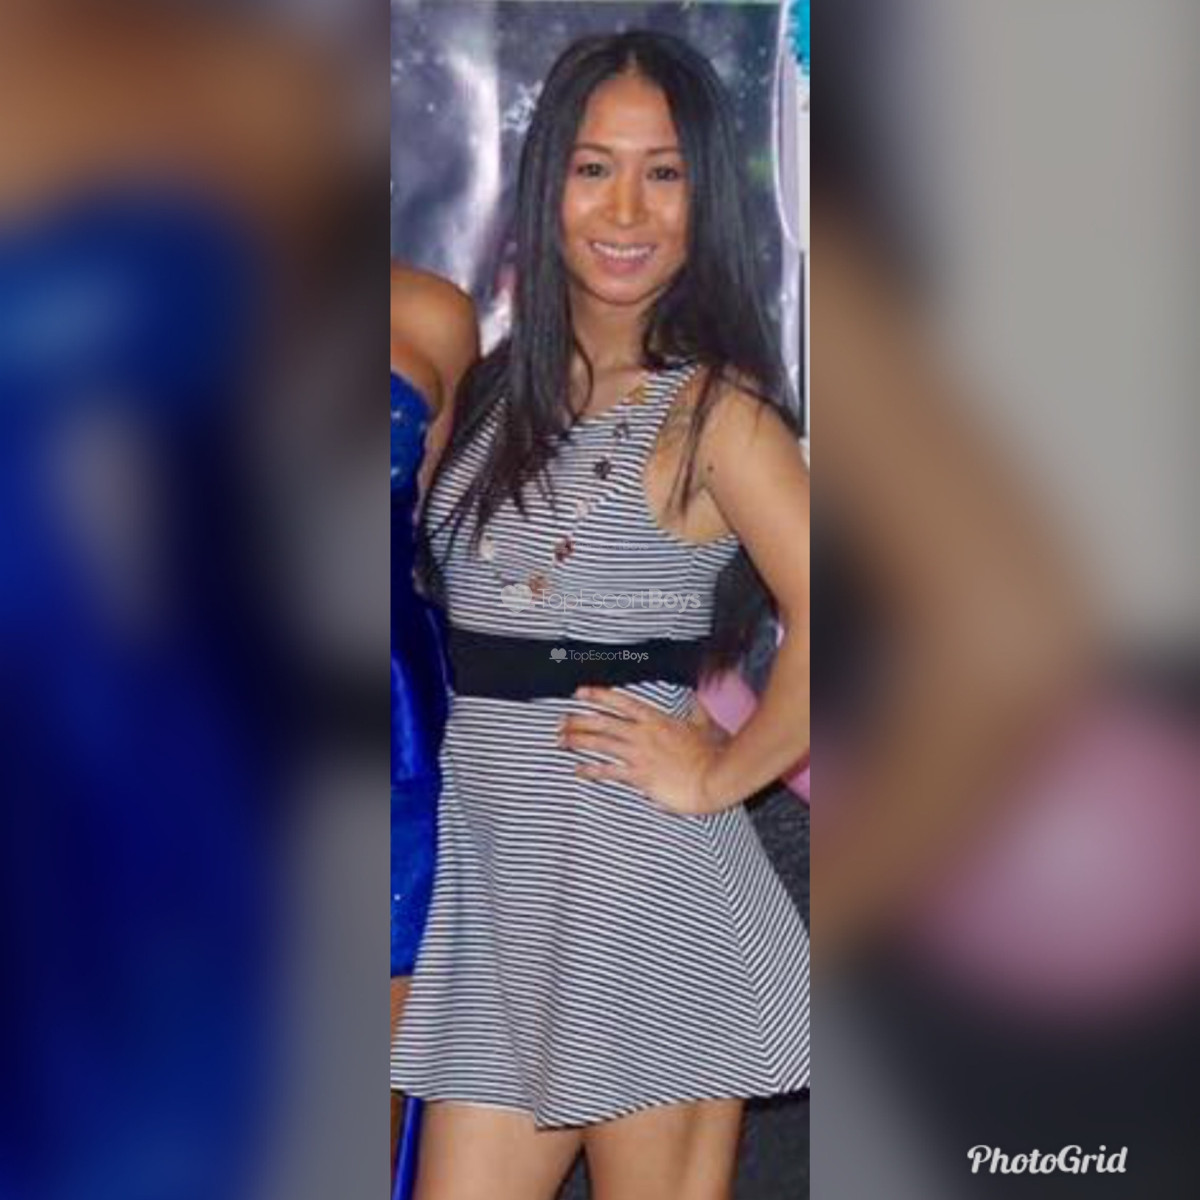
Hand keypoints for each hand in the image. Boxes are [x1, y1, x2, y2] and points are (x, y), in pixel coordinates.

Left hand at [559, 686, 731, 815]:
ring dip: (578, 741)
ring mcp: (640, 755)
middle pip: (603, 722)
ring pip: (601, 744)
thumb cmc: (715, 752)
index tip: (580, 693)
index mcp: (657, 719)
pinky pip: (609, 772)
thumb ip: (696, 712)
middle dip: (579, 720)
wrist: (718, 777)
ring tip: (561, 741)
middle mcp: (644, 734)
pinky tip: (578, 770)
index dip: (598, 696)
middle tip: (561, 721)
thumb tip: (697, 701)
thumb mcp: (706, 724)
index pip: (621, 702)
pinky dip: (591, 770)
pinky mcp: (640, 777)